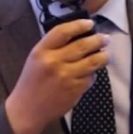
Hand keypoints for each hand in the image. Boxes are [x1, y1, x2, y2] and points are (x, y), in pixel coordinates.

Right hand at [5, 19, 109, 133]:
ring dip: (103, 56)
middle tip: (105, 38)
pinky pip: (91, 77)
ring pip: (93, 61)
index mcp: (41, 51)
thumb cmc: (32, 82)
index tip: (90, 23)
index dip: (79, 25)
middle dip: (98, 40)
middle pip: (83, 45)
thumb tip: (80, 34)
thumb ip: (54, 47)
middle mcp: (53, 62)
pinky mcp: (75, 89)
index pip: (63, 31)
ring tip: (105, 55)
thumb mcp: (36, 59)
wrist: (27, 110)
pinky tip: (91, 73)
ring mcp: (66, 76)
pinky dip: (93, 74)